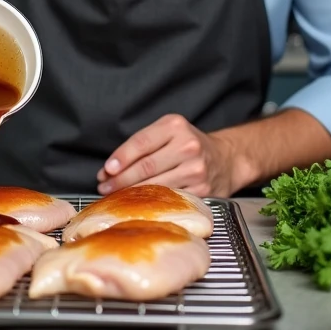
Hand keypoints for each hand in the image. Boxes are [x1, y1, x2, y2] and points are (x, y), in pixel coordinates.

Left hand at [96, 114, 230, 197]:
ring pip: (156, 185)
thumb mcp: (167, 132)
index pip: (141, 142)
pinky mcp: (202, 191)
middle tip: (104, 186)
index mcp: (175, 126)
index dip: (121, 157)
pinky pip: (170, 199)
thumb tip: (109, 169)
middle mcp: (188, 146)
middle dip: (120, 179)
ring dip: (131, 193)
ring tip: (116, 195)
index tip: (107, 169)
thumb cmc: (188, 145)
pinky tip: (140, 203)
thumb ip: (141, 146)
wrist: (225, 159)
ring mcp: (196, 169)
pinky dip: (151, 203)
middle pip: (146, 166)